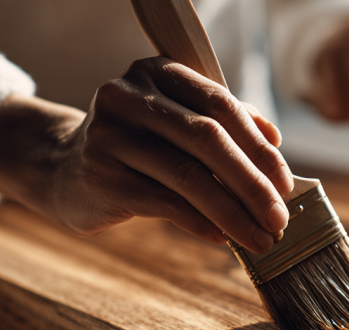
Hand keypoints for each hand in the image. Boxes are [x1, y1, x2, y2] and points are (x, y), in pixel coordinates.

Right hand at [0, 57, 293, 252]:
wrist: (61, 169)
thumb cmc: (135, 146)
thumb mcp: (175, 123)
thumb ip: (222, 123)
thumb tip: (275, 142)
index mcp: (156, 72)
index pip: (220, 104)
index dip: (259, 146)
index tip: (286, 183)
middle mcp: (128, 96)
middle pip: (207, 139)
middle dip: (252, 183)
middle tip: (280, 218)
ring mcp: (110, 136)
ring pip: (188, 175)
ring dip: (232, 212)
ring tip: (260, 237)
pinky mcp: (101, 177)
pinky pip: (165, 203)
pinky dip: (201, 223)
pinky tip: (222, 238)